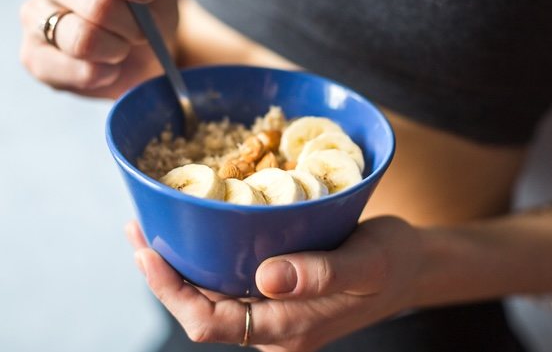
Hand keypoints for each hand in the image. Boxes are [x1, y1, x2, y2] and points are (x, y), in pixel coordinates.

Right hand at [19, 0, 177, 97]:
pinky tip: (106, 67)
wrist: (149, 55)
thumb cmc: (152, 8)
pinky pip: (71, 70)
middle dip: (133, 24)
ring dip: (117, 50)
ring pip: (84, 38)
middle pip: (95, 2)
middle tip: (142, 30)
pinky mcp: (33, 55)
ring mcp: (35, 12)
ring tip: (121, 47)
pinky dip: (102, 73)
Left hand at [126, 217, 424, 351]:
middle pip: (200, 308)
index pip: (211, 323)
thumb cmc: (393, 266)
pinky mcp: (278, 288)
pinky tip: (197, 229)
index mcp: (287, 328)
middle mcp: (272, 324)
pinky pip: (230, 278)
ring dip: (180, 262)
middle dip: (163, 273)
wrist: (412, 268)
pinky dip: (207, 254)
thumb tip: (269, 277)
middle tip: (140, 227)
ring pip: (211, 293)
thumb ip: (321, 274)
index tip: (148, 252)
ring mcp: (273, 308)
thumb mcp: (366, 265)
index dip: (171, 292)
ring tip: (156, 224)